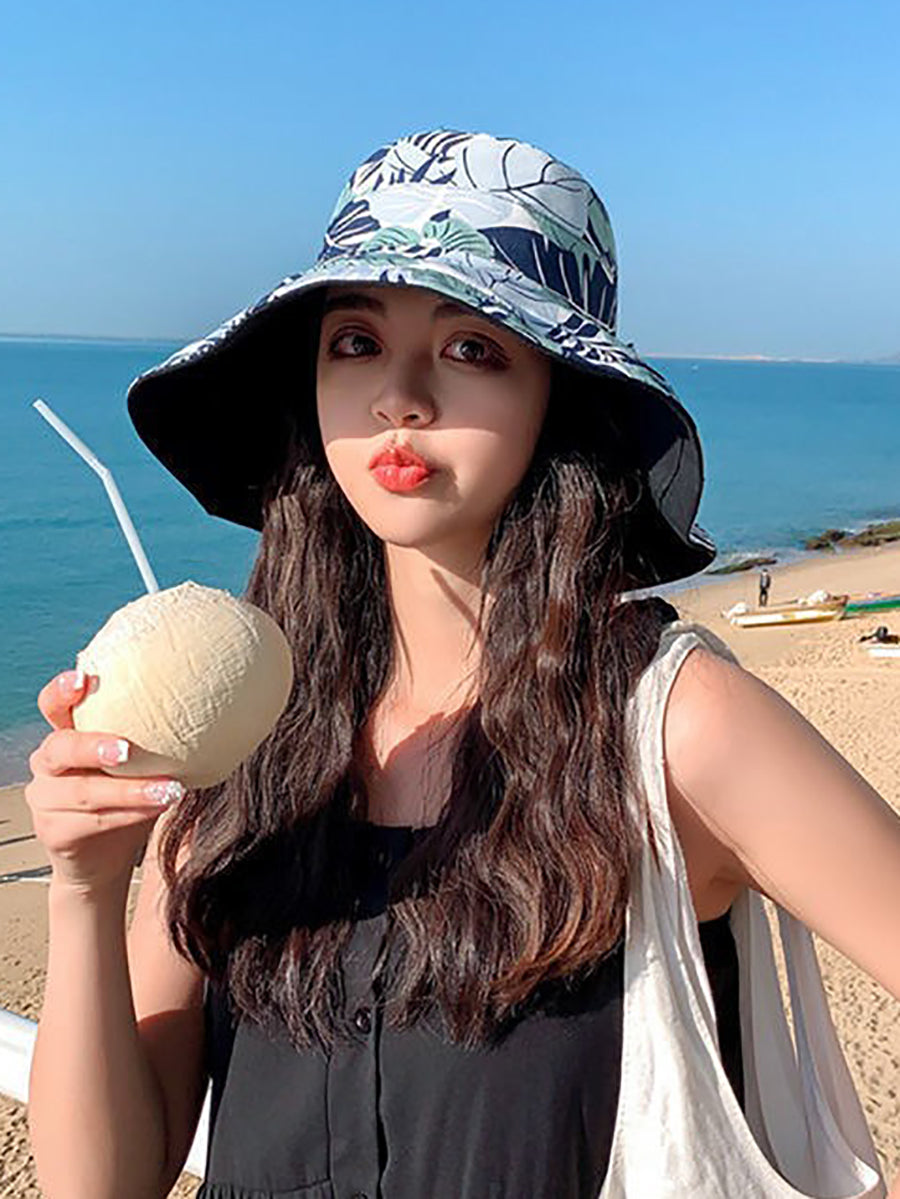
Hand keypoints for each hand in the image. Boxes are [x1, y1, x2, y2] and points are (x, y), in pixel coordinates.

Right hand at [24, 670, 184, 896]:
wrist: (105, 858)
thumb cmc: (126, 796)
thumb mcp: (136, 762)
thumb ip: (150, 735)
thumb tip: (208, 703)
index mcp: (66, 734)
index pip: (52, 705)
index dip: (61, 691)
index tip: (82, 678)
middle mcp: (48, 763)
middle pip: (60, 748)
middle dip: (92, 746)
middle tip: (127, 749)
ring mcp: (45, 799)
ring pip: (83, 792)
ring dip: (130, 790)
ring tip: (170, 789)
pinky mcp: (54, 832)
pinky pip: (92, 821)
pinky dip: (129, 814)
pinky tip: (158, 807)